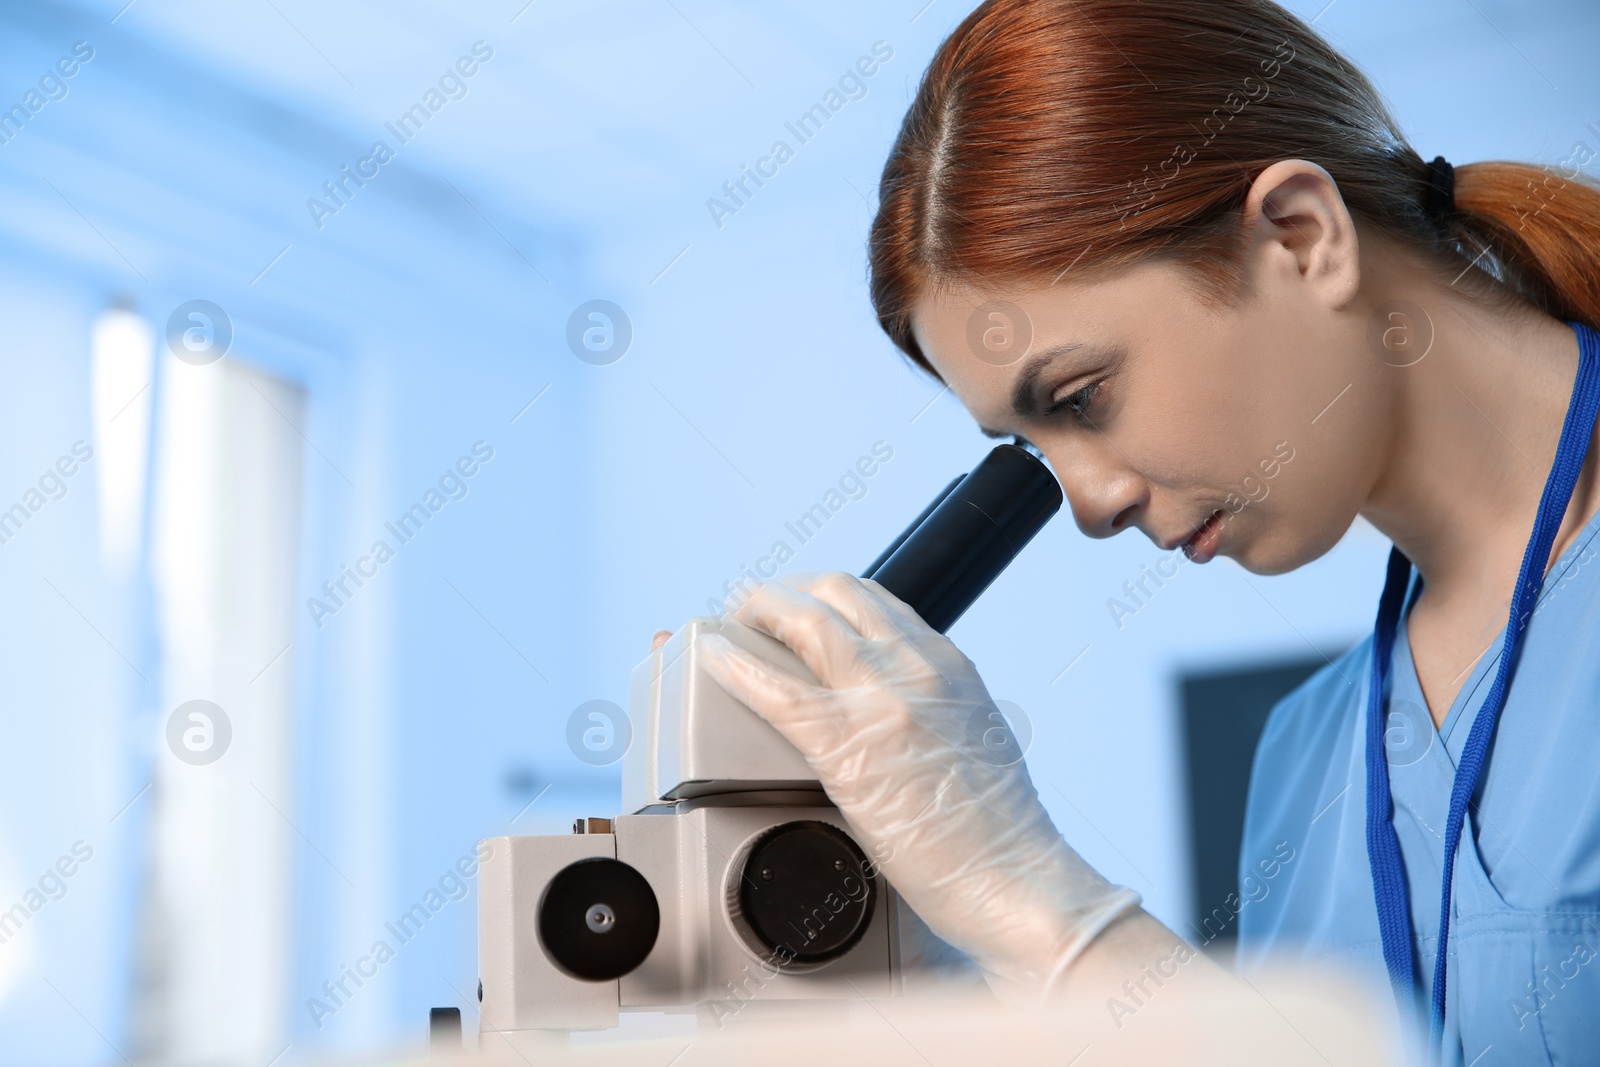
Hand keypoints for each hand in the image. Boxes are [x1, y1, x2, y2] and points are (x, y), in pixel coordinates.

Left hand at [694, 571, 1141, 1003]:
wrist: (1014, 879)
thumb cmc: (997, 833)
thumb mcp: (974, 740)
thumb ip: (935, 711)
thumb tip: (898, 716)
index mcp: (948, 665)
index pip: (874, 600)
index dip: (821, 594)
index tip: (797, 605)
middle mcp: (916, 666)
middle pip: (834, 591)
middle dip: (783, 590)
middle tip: (751, 610)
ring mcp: (881, 699)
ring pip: (802, 620)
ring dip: (755, 611)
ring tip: (725, 626)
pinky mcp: (847, 746)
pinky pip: (775, 689)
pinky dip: (733, 663)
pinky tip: (711, 658)